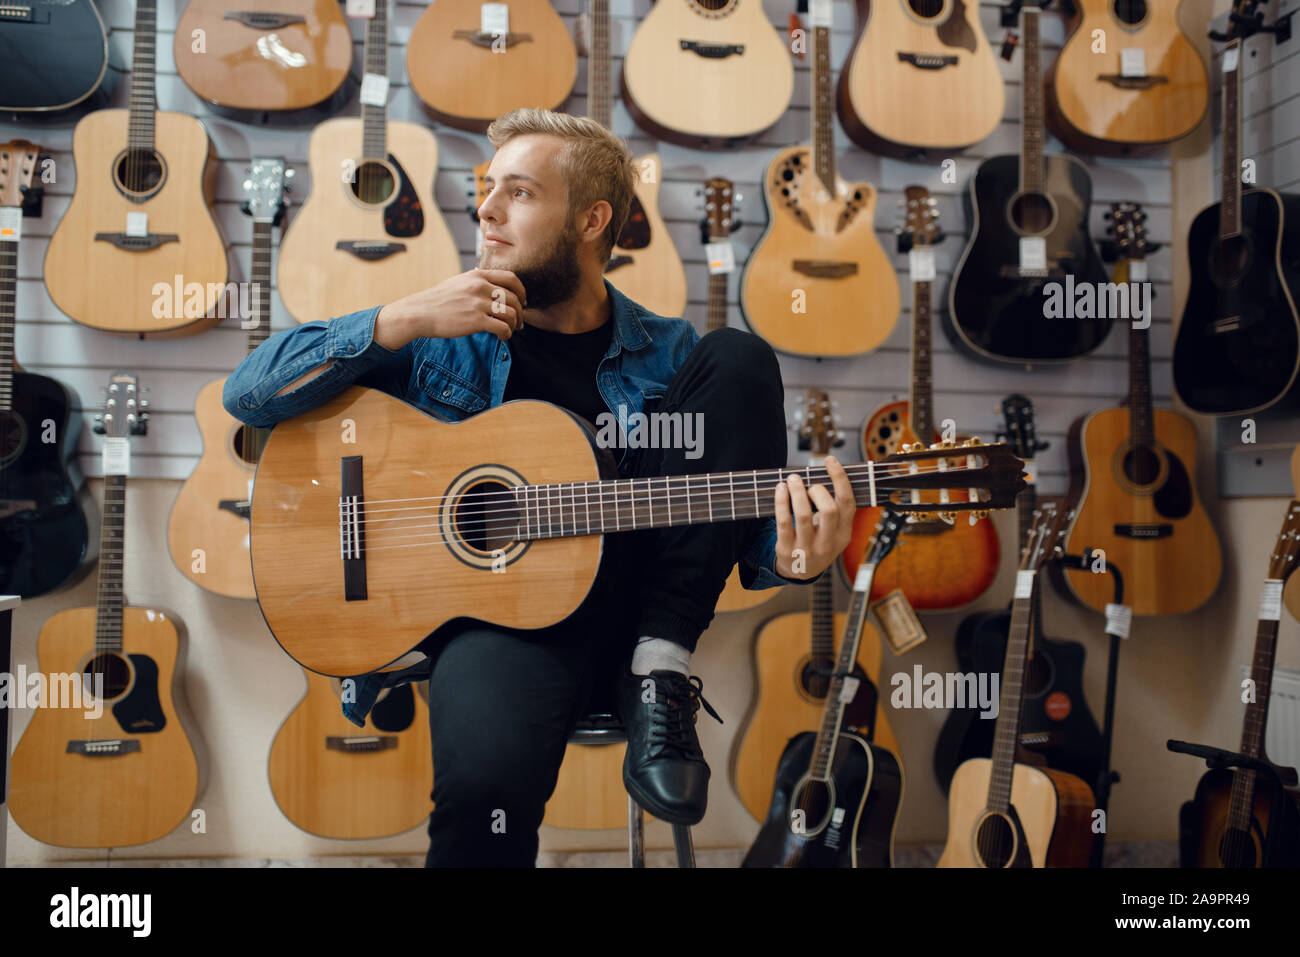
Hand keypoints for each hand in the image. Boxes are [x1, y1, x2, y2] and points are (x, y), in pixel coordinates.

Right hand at [375, 268, 527, 347]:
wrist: (419, 312)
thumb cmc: (438, 301)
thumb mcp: (458, 282)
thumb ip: (477, 282)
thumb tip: (493, 287)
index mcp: (478, 275)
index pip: (511, 278)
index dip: (521, 291)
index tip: (521, 301)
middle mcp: (480, 286)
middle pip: (514, 297)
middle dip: (521, 312)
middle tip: (520, 322)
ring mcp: (478, 303)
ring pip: (511, 313)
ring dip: (515, 325)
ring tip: (510, 331)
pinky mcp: (476, 320)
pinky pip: (503, 327)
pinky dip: (507, 334)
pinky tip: (502, 337)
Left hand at [772, 456, 856, 580]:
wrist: (801, 572)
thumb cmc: (819, 542)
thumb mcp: (834, 531)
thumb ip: (836, 509)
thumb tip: (827, 473)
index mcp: (844, 534)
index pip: (848, 503)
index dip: (840, 479)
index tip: (830, 460)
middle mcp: (828, 543)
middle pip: (829, 509)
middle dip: (817, 489)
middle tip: (806, 481)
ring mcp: (807, 549)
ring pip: (804, 515)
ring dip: (797, 491)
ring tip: (791, 479)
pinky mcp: (787, 550)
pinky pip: (783, 522)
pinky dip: (781, 501)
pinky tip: (780, 489)